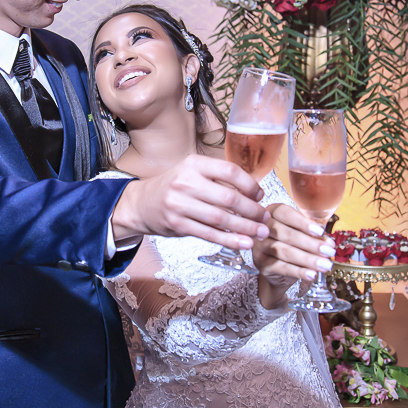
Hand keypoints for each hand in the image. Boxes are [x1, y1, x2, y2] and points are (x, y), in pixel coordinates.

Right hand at [111, 154, 267, 248]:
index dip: (250, 184)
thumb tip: (253, 190)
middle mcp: (185, 182)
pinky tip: (244, 243)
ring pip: (221, 219)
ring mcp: (180, 204)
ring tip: (261, 233)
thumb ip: (217, 178)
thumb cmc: (173, 187)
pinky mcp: (177, 224)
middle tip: (265, 219)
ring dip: (245, 228)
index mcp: (193, 164)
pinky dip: (230, 240)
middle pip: (228, 198)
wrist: (141, 203)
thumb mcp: (191, 172)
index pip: (229, 171)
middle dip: (252, 211)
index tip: (260, 195)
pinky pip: (209, 234)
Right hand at [253, 203, 336, 308]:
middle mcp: (262, 227)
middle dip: (310, 244)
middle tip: (328, 252)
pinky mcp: (260, 263)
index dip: (303, 223)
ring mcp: (259, 246)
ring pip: (285, 252)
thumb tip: (329, 243)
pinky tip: (312, 274)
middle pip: (286, 234)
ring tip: (325, 265)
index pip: (285, 213)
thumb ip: (314, 235)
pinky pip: (282, 267)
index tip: (320, 232)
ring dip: (308, 259)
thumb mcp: (302, 234)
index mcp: (272, 212)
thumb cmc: (291, 243)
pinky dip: (299, 272)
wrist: (277, 268)